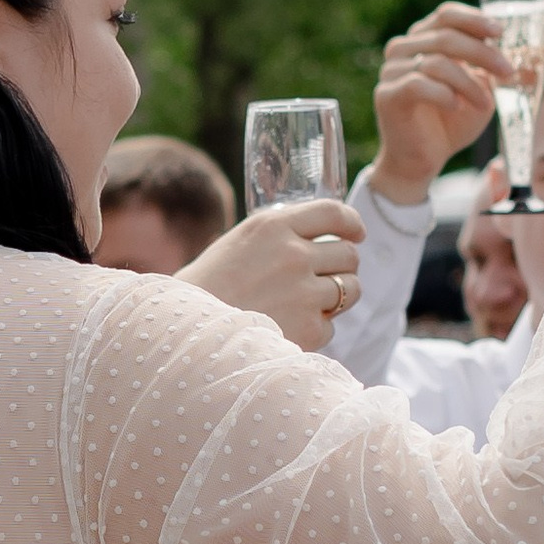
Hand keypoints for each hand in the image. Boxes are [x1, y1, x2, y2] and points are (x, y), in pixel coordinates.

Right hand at [181, 199, 365, 352]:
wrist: (187, 332)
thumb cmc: (208, 288)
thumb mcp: (240, 243)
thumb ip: (280, 236)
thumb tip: (322, 238)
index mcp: (273, 226)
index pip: (333, 212)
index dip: (352, 223)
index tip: (356, 233)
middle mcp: (293, 255)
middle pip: (349, 254)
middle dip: (343, 265)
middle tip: (326, 277)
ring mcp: (304, 293)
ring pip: (351, 289)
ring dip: (337, 297)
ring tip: (307, 304)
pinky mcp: (309, 329)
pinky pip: (332, 325)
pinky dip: (316, 328)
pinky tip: (287, 327)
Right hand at [368, 6, 500, 201]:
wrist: (421, 161)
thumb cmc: (451, 123)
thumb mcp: (484, 93)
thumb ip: (503, 72)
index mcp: (423, 39)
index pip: (447, 15)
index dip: (475, 19)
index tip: (501, 33)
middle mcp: (403, 49)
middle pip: (446, 36)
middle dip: (483, 54)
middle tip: (508, 72)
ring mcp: (391, 71)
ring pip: (437, 62)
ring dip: (470, 83)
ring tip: (487, 105)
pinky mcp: (387, 95)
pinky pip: (419, 85)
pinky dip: (445, 94)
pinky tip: (457, 107)